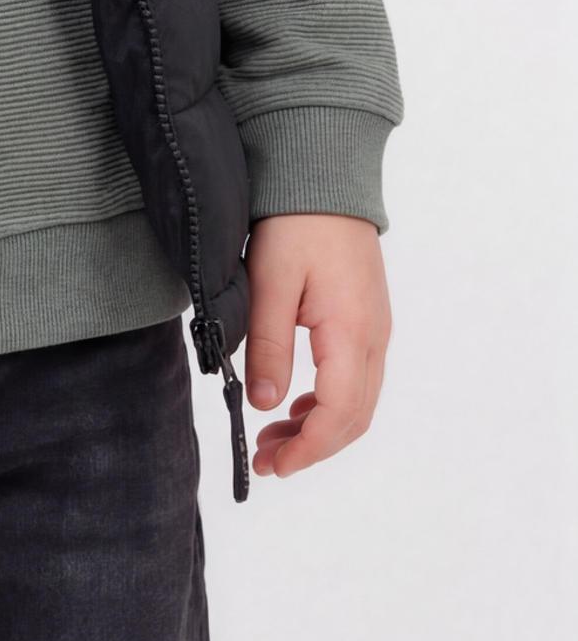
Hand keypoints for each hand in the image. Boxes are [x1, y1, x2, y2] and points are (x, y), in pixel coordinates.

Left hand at [242, 212, 392, 480]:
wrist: (324, 174)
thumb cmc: (295, 222)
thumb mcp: (269, 281)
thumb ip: (268, 345)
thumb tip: (265, 405)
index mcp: (352, 333)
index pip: (338, 415)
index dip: (307, 449)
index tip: (272, 466)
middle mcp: (375, 338)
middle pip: (353, 418)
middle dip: (312, 447)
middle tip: (267, 461)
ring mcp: (375, 328)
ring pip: (357, 401)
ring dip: (319, 427)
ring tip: (274, 437)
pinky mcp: (366, 317)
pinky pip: (356, 377)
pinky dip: (328, 401)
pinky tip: (296, 400)